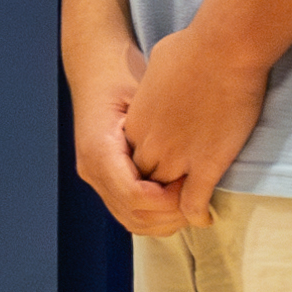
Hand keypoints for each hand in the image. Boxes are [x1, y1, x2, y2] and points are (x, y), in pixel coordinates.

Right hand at [64, 36, 177, 236]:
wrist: (95, 71)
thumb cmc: (122, 77)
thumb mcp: (143, 96)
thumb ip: (163, 132)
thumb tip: (192, 167)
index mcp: (99, 149)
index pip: (134, 195)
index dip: (168, 200)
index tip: (193, 186)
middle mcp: (92, 169)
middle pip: (133, 215)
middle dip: (170, 216)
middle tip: (199, 201)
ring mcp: (94, 177)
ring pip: (131, 220)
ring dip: (165, 220)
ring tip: (191, 202)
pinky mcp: (103, 180)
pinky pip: (129, 212)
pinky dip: (156, 216)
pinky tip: (177, 201)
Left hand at [124, 23, 271, 227]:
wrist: (222, 49)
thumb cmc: (192, 48)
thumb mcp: (158, 65)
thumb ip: (156, 85)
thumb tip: (163, 81)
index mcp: (135, 125)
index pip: (131, 160)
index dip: (146, 168)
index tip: (161, 169)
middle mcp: (150, 146)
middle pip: (144, 182)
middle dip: (156, 191)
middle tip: (174, 197)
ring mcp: (176, 157)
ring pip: (166, 197)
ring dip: (175, 205)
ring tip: (188, 209)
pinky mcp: (206, 163)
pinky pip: (194, 201)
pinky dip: (197, 212)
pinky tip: (204, 217)